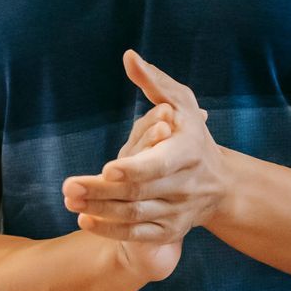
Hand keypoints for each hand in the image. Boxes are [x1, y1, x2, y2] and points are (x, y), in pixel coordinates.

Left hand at [64, 50, 230, 252]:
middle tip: (68, 186)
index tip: (108, 168)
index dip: (134, 168)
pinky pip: (137, 234)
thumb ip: (154, 83)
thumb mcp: (182, 103)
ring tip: (70, 200)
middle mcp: (184, 186)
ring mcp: (177, 212)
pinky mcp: (169, 231)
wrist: (222, 186)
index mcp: (188, 153)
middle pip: (138, 192)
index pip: (159, 165)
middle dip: (101, 190)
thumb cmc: (193, 135)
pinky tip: (85, 220)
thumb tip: (128, 56)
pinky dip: (111, 231)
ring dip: (99, 210)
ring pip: (134, 215)